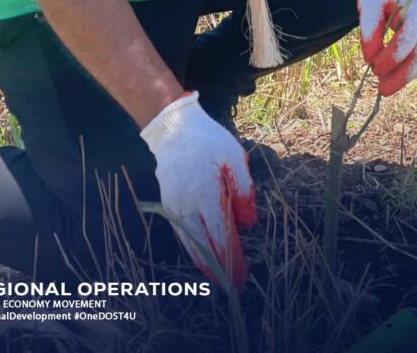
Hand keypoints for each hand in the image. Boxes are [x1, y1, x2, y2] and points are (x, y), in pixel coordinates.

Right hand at [140, 92, 256, 288]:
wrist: (173, 129)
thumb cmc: (209, 142)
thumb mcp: (235, 159)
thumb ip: (243, 191)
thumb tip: (247, 224)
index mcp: (207, 194)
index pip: (221, 236)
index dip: (232, 260)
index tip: (241, 277)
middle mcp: (188, 205)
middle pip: (204, 246)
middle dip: (219, 269)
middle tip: (234, 287)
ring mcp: (174, 206)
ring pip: (190, 244)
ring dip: (204, 264)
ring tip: (219, 279)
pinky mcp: (168, 204)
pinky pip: (181, 233)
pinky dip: (192, 249)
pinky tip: (201, 257)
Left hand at [357, 0, 416, 95]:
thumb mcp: (369, 1)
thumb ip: (369, 28)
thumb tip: (369, 59)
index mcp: (415, 7)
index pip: (407, 38)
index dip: (390, 56)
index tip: (371, 65)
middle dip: (402, 75)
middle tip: (382, 90)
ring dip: (406, 76)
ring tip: (386, 89)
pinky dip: (407, 67)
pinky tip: (392, 77)